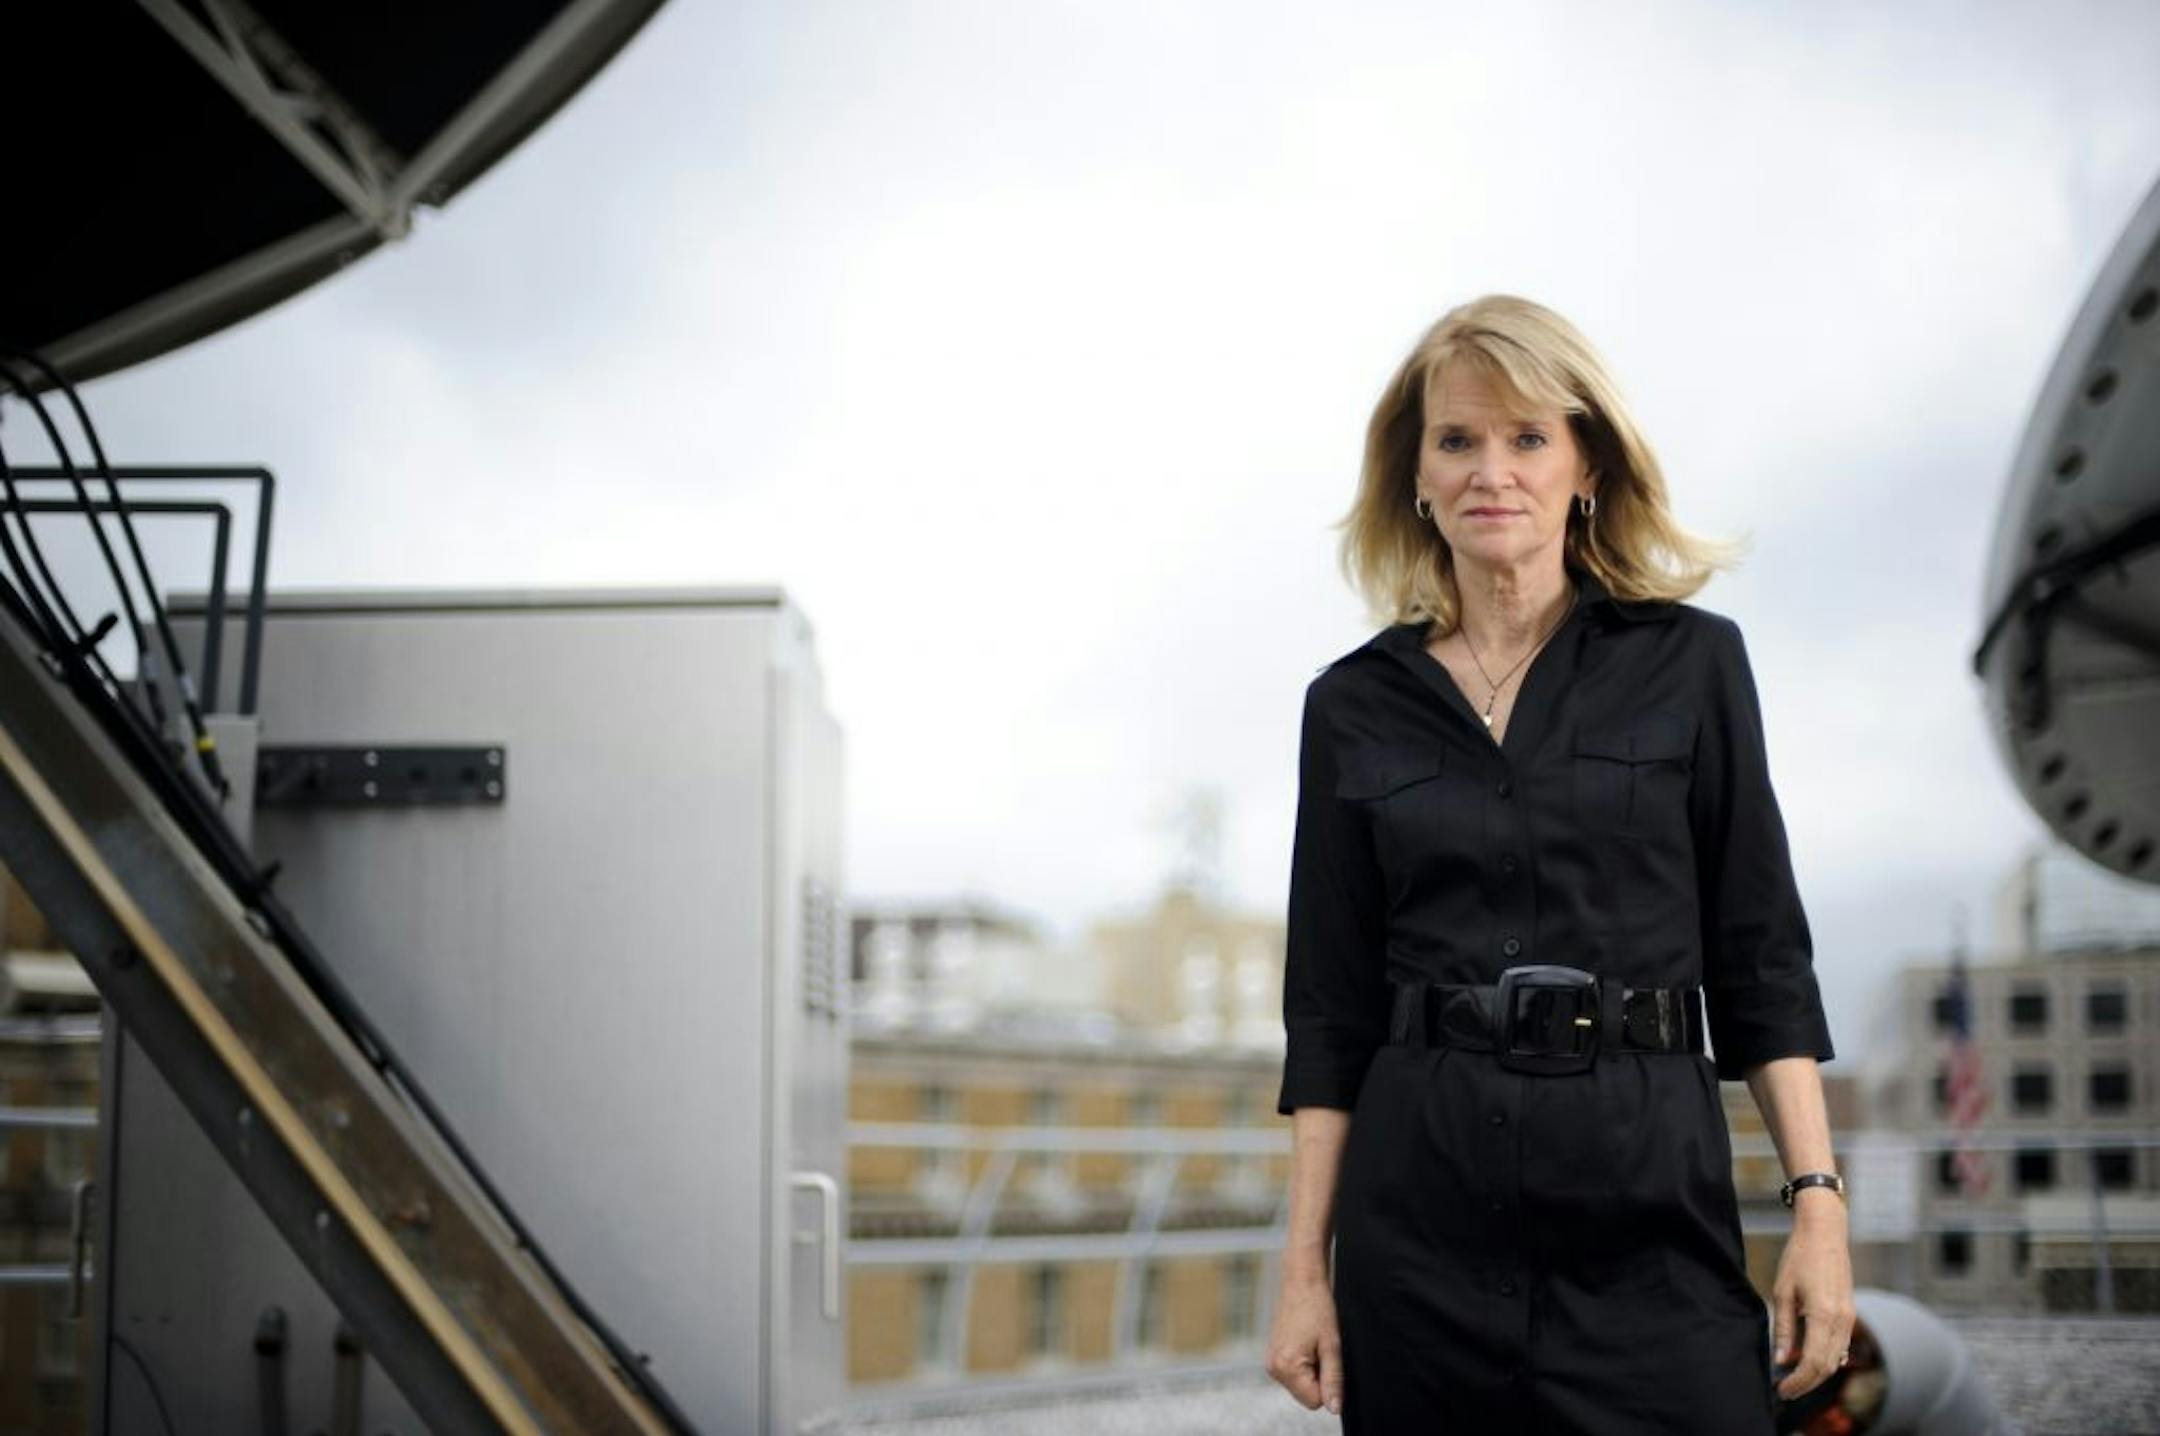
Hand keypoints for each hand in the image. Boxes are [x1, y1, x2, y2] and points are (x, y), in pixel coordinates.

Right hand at [1265, 1268, 1344, 1414]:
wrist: (1301, 1282)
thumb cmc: (1317, 1308)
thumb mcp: (1332, 1346)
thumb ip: (1333, 1379)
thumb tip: (1335, 1408)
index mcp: (1287, 1367)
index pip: (1314, 1401)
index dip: (1328, 1384)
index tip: (1327, 1359)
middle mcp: (1274, 1368)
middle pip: (1306, 1395)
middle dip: (1318, 1377)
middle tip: (1321, 1349)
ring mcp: (1271, 1362)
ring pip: (1300, 1385)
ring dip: (1311, 1370)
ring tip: (1312, 1343)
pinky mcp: (1272, 1356)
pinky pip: (1293, 1373)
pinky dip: (1303, 1364)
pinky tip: (1305, 1342)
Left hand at [1771, 1194, 1854, 1400]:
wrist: (1824, 1233)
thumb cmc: (1799, 1257)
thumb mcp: (1783, 1292)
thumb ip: (1784, 1328)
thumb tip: (1781, 1360)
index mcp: (1823, 1315)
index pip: (1813, 1362)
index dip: (1798, 1382)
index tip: (1782, 1390)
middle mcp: (1841, 1321)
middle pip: (1827, 1367)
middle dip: (1806, 1383)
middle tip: (1785, 1391)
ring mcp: (1849, 1318)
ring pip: (1836, 1359)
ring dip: (1816, 1374)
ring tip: (1793, 1378)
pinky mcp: (1850, 1314)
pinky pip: (1841, 1346)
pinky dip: (1826, 1359)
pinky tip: (1809, 1360)